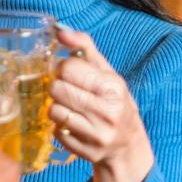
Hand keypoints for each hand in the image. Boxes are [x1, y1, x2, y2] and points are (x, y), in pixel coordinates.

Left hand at [49, 28, 154, 181]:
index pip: (69, 68)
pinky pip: (56, 131)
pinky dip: (60, 126)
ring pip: (53, 111)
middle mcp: (107, 111)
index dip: (63, 67)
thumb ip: (84, 48)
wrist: (128, 145)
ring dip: (57, 106)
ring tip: (70, 106)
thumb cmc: (115, 102)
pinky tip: (73, 123)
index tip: (70, 72)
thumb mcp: (108, 72)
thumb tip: (59, 30)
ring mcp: (95, 134)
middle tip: (67, 89)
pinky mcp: (84, 151)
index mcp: (113, 87)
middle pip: (57, 89)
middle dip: (58, 86)